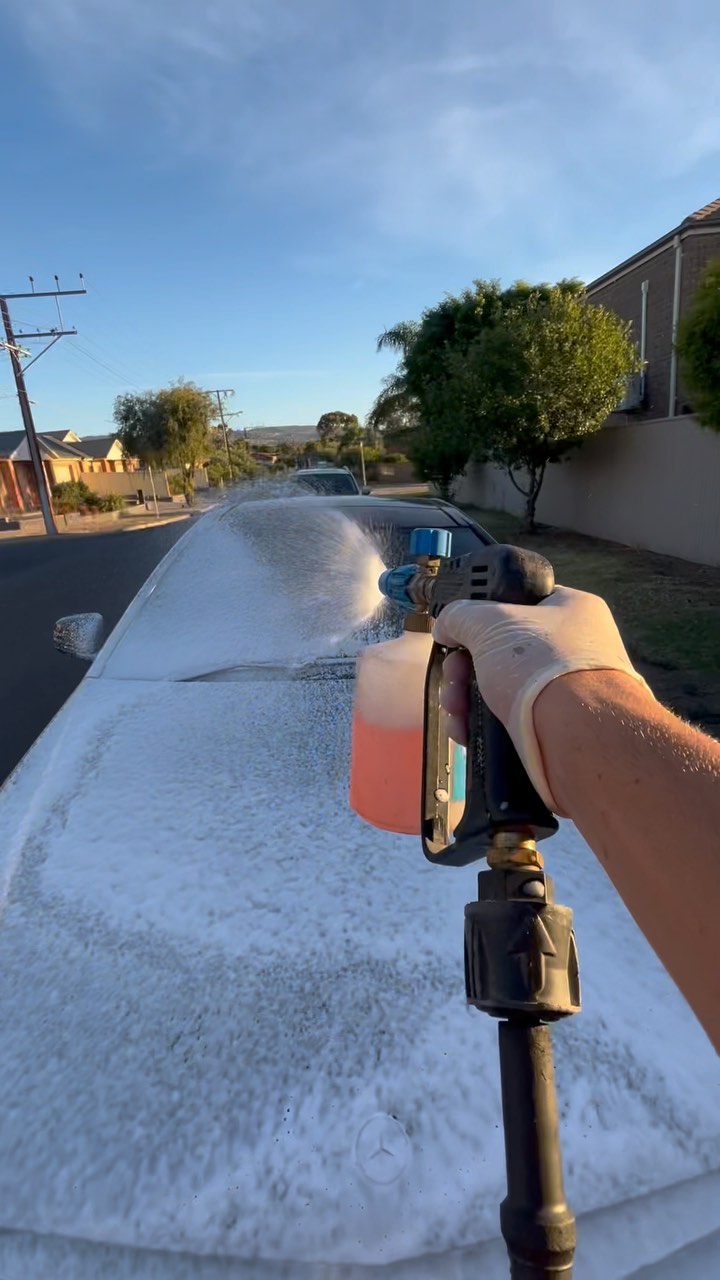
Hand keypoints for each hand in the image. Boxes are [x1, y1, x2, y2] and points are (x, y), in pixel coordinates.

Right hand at [434, 586, 651, 811]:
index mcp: (572, 609)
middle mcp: (574, 647)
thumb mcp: (489, 622)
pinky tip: (464, 729)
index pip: (522, 603)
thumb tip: (447, 626)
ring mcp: (565, 690)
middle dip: (464, 668)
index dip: (485, 616)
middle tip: (452, 678)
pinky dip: (480, 722)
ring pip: (499, 686)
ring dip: (465, 697)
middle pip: (501, 650)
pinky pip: (507, 718)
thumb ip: (461, 615)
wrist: (576, 737)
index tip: (461, 635)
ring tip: (455, 710)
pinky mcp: (553, 727)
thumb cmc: (540, 664)